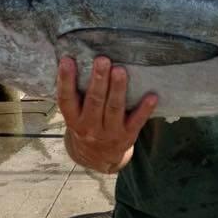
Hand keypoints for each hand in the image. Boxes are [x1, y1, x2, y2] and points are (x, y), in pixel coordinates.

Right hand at [56, 56, 157, 172]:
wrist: (98, 158)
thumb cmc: (86, 125)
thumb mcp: (75, 115)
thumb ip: (76, 95)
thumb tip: (78, 59)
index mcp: (73, 119)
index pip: (66, 99)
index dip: (65, 80)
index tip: (67, 60)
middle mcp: (89, 127)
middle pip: (94, 101)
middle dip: (98, 80)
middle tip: (102, 60)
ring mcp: (109, 132)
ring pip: (114, 109)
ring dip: (117, 89)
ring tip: (120, 70)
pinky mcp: (127, 136)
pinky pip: (137, 121)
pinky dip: (145, 109)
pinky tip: (152, 96)